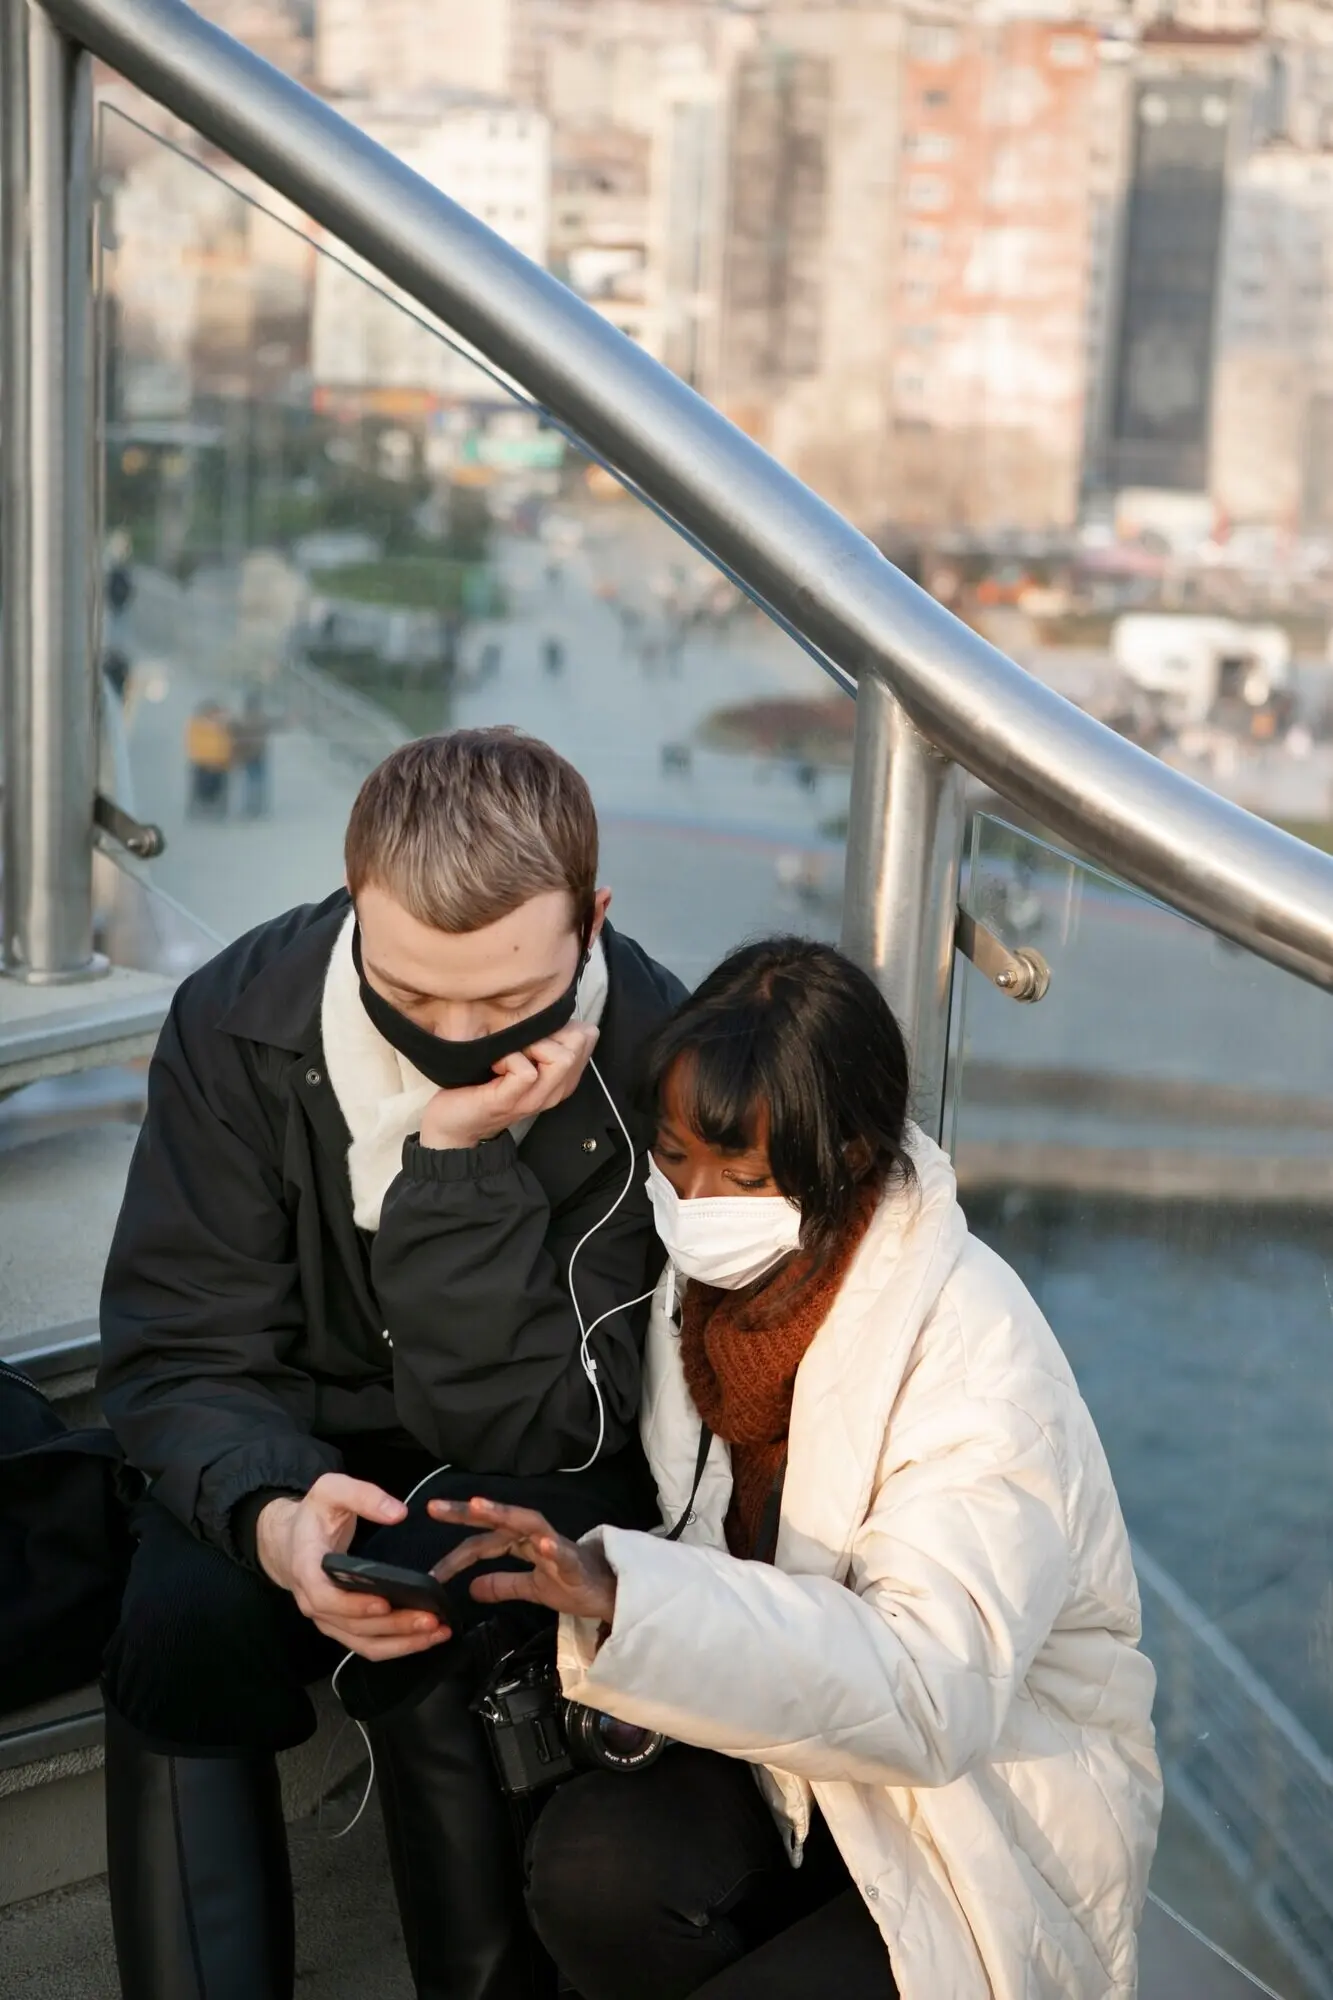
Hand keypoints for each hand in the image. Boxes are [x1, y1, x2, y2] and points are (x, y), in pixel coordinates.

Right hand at [255, 1473, 452, 1660]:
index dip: (353, 1604)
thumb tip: (398, 1513)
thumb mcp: (330, 1490)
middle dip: (394, 1626)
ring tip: (437, 1631)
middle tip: (431, 1618)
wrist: (289, 1543)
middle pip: (353, 1625)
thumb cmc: (313, 1516)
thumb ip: (362, 1495)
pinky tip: (426, 1637)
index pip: (325, 1596)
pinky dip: (398, 1646)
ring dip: (402, 1642)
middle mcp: (314, 1602)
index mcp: (307, 1569)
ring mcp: (328, 1620)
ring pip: (364, 1642)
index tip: (385, 1602)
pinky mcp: (343, 1627)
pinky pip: (369, 1645)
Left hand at [418, 1022, 598, 1150]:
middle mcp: (554, 1089)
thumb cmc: (482, 1085)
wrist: (454, 1126)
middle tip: (521, 1042)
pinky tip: (495, 1064)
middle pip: (578, 1044)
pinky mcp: (509, 1101)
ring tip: (510, 1052)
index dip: (563, 1024)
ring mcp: (534, 1098)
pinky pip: (526, 1072)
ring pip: (561, 1059)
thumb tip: (546, 1009)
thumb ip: (537, 1039)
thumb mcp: (518, 1057)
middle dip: (550, 1031)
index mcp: (561, 1078)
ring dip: (532, 1045)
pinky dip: (509, 1059)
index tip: (535, 1033)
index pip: (587, 1037)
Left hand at [427, 1497, 616, 1625]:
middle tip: (434, 1507)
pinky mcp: (574, 1562)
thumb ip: (503, 1586)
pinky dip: (551, 1547)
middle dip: (467, 1511)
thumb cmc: (573, 1584)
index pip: (483, 1541)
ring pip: (526, 1523)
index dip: (455, 1554)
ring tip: (479, 1506)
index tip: (430, 1572)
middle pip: (497, 1519)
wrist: (612, 1594)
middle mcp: (535, 1536)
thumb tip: (471, 1589)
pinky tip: (541, 1544)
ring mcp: (555, 1545)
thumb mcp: (531, 1589)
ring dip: (503, 1512)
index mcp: (522, 1543)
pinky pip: (562, 1552)